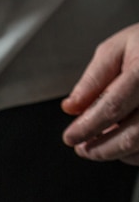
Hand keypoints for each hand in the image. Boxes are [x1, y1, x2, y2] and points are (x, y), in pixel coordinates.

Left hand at [62, 23, 138, 165]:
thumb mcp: (118, 48)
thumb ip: (93, 79)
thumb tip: (71, 107)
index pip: (113, 106)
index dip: (87, 127)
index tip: (70, 137)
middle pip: (132, 135)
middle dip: (100, 149)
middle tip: (82, 148)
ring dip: (116, 153)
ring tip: (98, 143)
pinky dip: (133, 153)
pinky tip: (121, 140)